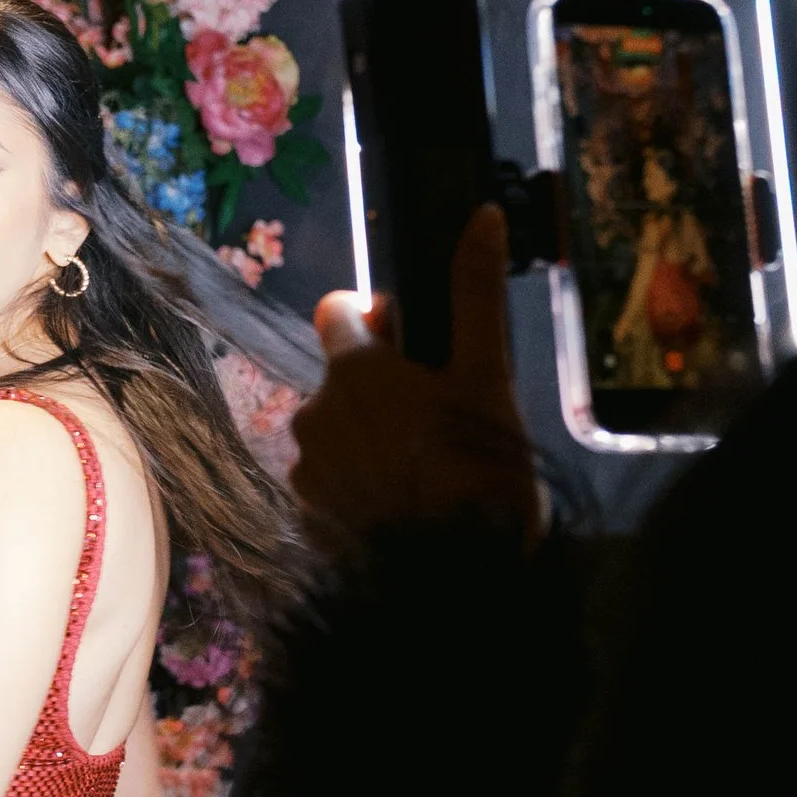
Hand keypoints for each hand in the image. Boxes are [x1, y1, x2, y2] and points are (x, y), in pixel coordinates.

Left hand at [290, 205, 541, 545]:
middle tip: (443, 416)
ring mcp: (308, 470)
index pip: (336, 310)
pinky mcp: (310, 520)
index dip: (373, 315)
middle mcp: (315, 413)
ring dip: (374, 436)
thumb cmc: (476, 473)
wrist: (449, 582)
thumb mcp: (487, 378)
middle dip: (384, 386)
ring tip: (431, 469)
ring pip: (339, 431)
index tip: (411, 338)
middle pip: (344, 378)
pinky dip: (364, 484)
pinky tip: (408, 505)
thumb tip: (481, 214)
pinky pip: (335, 482)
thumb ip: (475, 294)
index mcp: (354, 371)